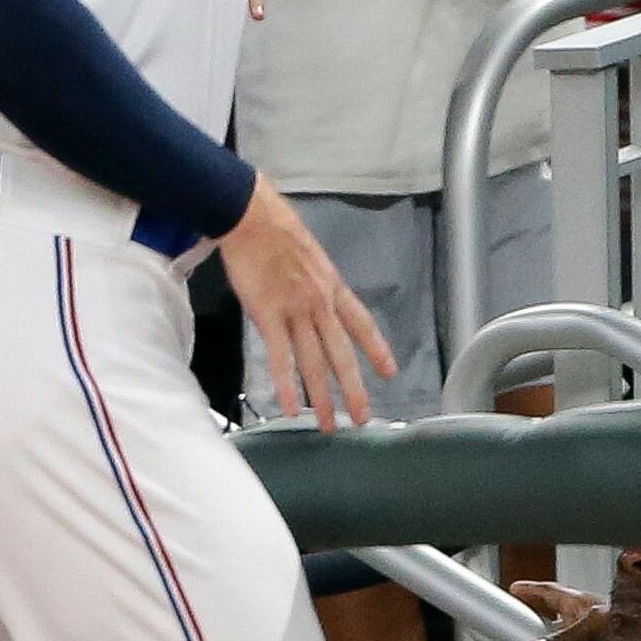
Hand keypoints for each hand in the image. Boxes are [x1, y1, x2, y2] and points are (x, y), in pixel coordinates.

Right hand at [218, 178, 393, 428]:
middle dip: (354, 389)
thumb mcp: (309, 254)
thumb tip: (311, 293)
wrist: (251, 217)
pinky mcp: (268, 315)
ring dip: (322, 398)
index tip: (390, 371)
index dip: (377, 349)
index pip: (362, 324)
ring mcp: (296, 310)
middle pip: (342, 354)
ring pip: (314, 363)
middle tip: (362, 417)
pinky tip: (290, 408)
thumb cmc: (274, 229)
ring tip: (328, 424)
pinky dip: (286, 385)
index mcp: (332, 286)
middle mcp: (320, 302)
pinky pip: (280, 358)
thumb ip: (313, 280)